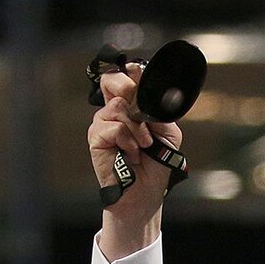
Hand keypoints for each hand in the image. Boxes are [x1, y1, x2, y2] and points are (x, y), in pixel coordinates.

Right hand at [89, 67, 183, 259]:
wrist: (146, 191)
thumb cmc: (157, 162)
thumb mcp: (168, 131)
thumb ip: (159, 109)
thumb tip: (153, 91)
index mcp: (131, 105)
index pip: (125, 76)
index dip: (133, 72)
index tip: (142, 75)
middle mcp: (114, 110)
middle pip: (112, 80)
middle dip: (129, 87)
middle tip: (142, 107)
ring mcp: (103, 122)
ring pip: (118, 106)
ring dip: (137, 127)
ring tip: (144, 145)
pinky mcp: (96, 137)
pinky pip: (113, 126)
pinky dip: (128, 140)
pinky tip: (132, 154)